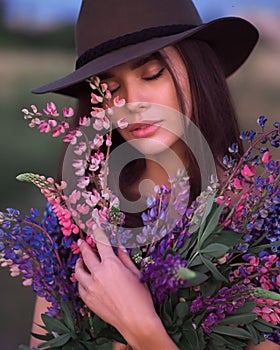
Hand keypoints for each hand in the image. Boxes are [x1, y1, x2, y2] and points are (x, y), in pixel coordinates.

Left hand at [74, 228, 158, 342]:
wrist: (135, 320)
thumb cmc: (140, 296)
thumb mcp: (135, 273)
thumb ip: (125, 258)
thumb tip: (120, 247)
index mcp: (111, 265)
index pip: (102, 243)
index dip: (98, 232)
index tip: (94, 225)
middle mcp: (98, 274)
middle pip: (87, 254)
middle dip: (84, 245)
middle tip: (81, 240)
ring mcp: (91, 287)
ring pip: (78, 271)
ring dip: (79, 263)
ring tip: (80, 260)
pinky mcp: (88, 300)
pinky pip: (80, 286)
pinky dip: (81, 280)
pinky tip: (84, 279)